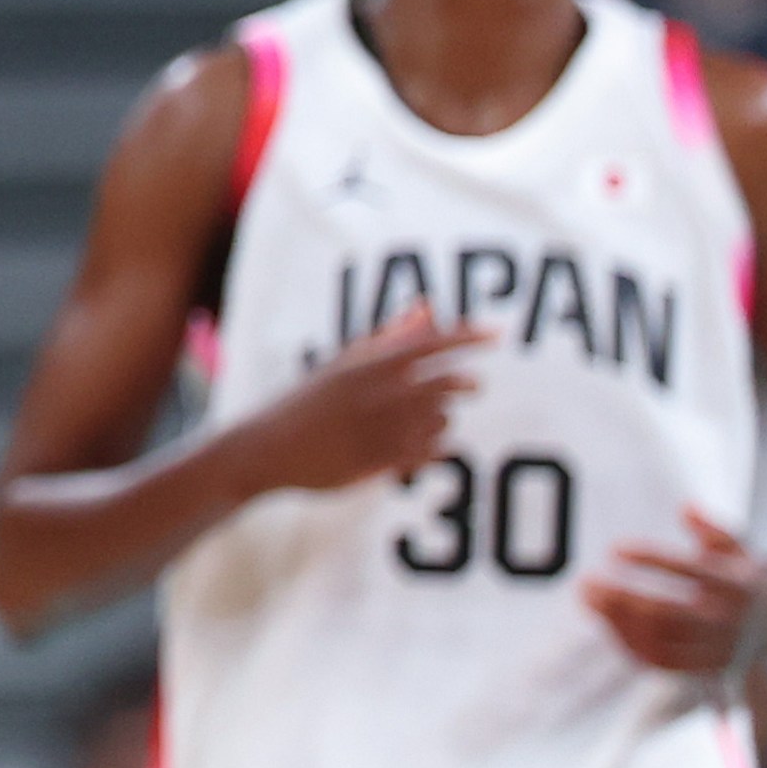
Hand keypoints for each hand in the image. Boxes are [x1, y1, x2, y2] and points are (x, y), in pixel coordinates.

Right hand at [241, 306, 489, 492]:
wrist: (270, 446)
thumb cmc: (310, 399)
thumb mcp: (345, 362)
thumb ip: (391, 335)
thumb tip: (428, 306)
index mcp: (368, 363)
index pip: (430, 343)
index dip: (466, 337)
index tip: (495, 334)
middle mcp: (378, 393)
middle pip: (444, 383)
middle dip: (464, 383)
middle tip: (472, 384)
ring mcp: (380, 428)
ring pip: (441, 420)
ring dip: (444, 417)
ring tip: (433, 418)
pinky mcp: (380, 461)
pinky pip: (430, 452)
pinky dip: (435, 446)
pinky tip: (428, 444)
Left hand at [584, 508, 766, 674]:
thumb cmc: (746, 573)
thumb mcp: (736, 544)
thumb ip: (710, 528)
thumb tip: (686, 508)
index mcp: (736, 584)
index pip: (690, 571)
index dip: (651, 560)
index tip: (615, 549)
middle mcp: (727, 619)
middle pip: (668, 613)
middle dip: (621, 598)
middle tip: (588, 581)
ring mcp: (717, 647)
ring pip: (661, 642)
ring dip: (618, 623)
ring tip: (589, 600)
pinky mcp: (708, 666)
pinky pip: (663, 663)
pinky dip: (631, 647)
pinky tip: (607, 625)